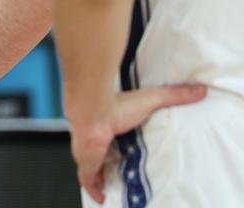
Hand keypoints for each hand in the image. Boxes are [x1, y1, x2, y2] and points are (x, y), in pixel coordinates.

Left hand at [70, 83, 206, 203]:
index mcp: (112, 125)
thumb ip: (174, 95)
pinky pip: (89, 181)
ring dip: (105, 177)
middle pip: (105, 154)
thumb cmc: (117, 106)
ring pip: (96, 169)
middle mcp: (99, 139)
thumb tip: (199, 90)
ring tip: (120, 187)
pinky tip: (102, 198)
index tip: (133, 152)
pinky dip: (95, 190)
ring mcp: (91, 152)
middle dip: (113, 163)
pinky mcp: (87, 165)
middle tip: (129, 174)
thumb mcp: (151, 99)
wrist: (92, 113)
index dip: (123, 145)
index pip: (116, 137)